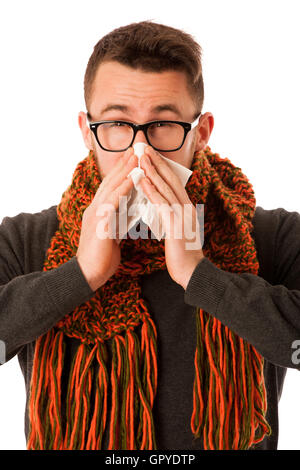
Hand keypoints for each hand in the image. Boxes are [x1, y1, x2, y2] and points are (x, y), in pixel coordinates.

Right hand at [76, 148, 137, 290]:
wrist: (88, 275)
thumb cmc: (101, 257)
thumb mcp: (111, 235)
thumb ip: (117, 221)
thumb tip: (129, 214)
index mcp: (98, 211)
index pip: (111, 187)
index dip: (122, 171)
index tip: (134, 158)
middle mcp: (95, 208)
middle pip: (111, 181)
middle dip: (124, 163)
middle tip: (136, 147)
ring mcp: (96, 214)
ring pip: (112, 186)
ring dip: (125, 170)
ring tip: (137, 156)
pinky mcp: (100, 222)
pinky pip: (114, 201)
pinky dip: (124, 187)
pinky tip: (135, 178)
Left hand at [139, 146, 203, 289]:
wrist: (193, 273)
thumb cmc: (183, 255)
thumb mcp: (179, 230)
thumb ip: (172, 217)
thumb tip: (162, 209)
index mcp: (187, 208)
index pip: (173, 182)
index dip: (162, 167)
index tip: (150, 155)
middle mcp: (187, 207)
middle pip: (171, 179)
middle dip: (157, 162)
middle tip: (144, 147)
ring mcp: (183, 215)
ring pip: (166, 187)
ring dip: (152, 170)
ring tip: (141, 157)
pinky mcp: (176, 224)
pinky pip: (161, 203)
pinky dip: (151, 190)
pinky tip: (141, 180)